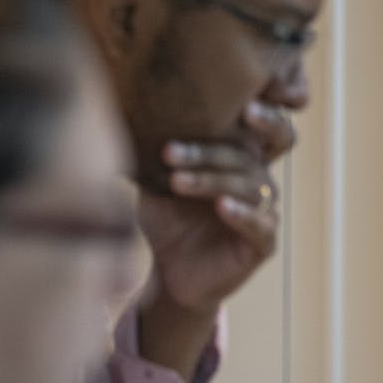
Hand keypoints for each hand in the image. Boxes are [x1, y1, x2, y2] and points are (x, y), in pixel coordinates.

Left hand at [142, 101, 292, 316]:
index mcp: (239, 161)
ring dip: (211, 182)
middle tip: (170, 152)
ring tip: (178, 181)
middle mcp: (258, 182)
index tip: (240, 106)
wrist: (171, 276)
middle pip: (243, 159)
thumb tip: (118, 118)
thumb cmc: (167, 224)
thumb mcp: (155, 186)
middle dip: (206, 153)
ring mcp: (264, 212)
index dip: (263, 116)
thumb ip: (150, 157)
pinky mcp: (263, 245)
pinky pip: (260, 226)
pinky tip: (221, 207)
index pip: (256, 132)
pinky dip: (242, 215)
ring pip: (248, 188)